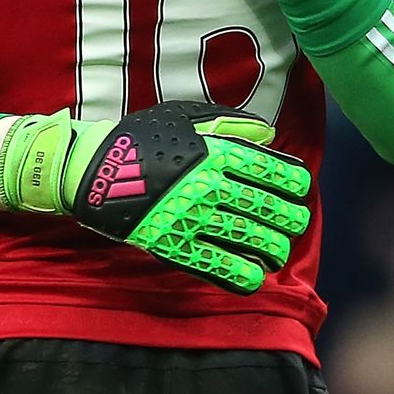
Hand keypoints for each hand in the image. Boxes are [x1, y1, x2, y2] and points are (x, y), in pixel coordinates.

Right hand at [0, 100, 310, 293]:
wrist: (92, 169)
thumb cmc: (139, 137)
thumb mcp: (184, 116)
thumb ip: (229, 121)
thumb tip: (269, 131)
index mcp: (214, 151)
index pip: (269, 169)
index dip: (292, 181)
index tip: (301, 187)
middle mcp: (209, 185)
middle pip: (265, 206)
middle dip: (289, 217)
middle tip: (296, 221)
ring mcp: (191, 217)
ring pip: (247, 238)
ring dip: (272, 247)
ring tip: (278, 250)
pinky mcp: (173, 243)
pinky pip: (213, 264)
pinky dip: (238, 274)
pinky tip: (253, 277)